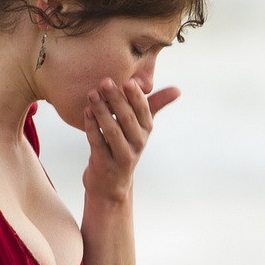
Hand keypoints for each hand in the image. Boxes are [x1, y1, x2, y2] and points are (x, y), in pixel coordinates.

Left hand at [82, 78, 178, 200]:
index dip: (136, 97)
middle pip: (127, 119)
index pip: (144, 111)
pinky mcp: (104, 164)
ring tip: (92, 94)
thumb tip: (178, 90)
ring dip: (101, 111)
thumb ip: (154, 105)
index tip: (128, 80)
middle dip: (116, 99)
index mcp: (146, 130)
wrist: (111, 184)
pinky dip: (91, 126)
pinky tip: (86, 111)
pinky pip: (97, 142)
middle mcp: (137, 144)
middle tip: (105, 81)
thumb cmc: (124, 147)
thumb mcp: (140, 128)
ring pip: (112, 131)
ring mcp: (122, 156)